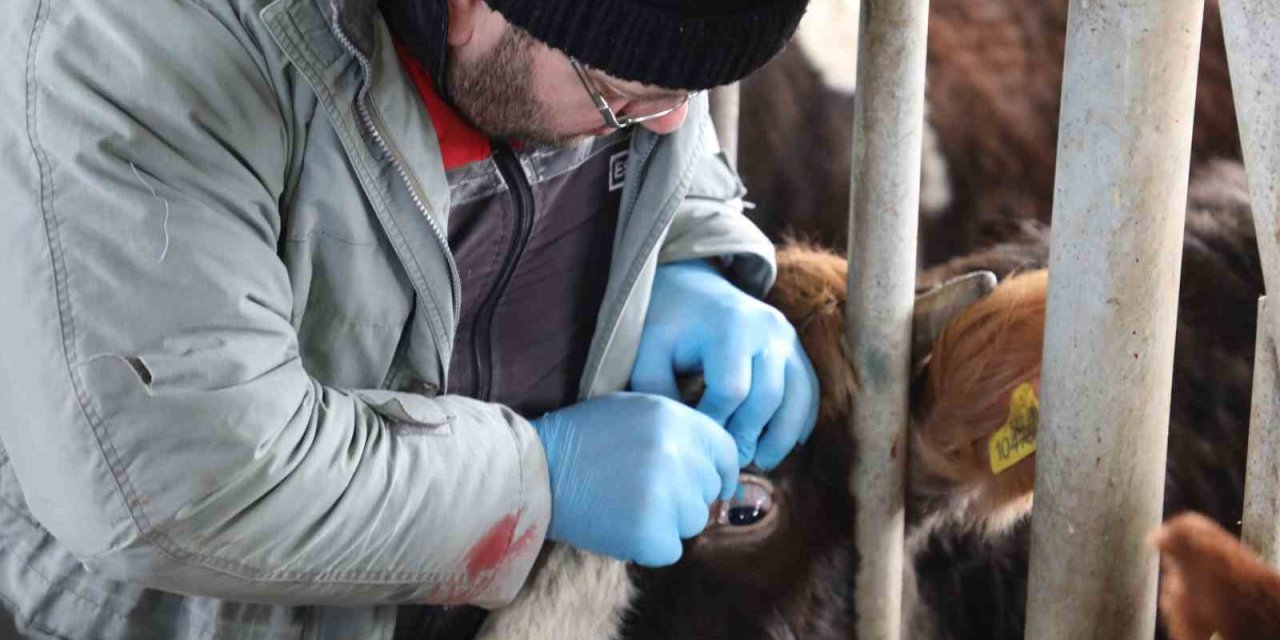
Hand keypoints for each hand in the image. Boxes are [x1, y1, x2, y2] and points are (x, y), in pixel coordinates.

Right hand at [531, 392, 738, 565]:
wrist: (535, 472)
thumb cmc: (581, 439)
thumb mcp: (632, 409)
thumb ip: (677, 428)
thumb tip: (718, 462)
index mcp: (674, 419)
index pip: (725, 452)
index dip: (719, 471)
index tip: (709, 483)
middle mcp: (677, 454)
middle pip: (709, 490)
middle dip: (685, 495)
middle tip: (644, 491)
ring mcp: (665, 496)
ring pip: (693, 521)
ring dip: (667, 521)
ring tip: (627, 505)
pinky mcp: (650, 533)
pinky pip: (670, 549)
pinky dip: (649, 545)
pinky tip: (620, 525)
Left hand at [631, 260, 818, 469]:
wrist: (694, 287)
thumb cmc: (667, 323)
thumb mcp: (649, 351)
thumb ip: (657, 390)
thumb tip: (682, 434)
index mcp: (730, 327)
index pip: (731, 389)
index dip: (715, 421)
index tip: (698, 438)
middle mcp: (768, 330)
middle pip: (768, 397)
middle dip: (749, 434)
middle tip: (732, 460)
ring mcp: (787, 338)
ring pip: (798, 397)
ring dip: (783, 435)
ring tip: (762, 462)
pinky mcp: (796, 348)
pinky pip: (809, 390)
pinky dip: (801, 420)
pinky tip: (787, 445)